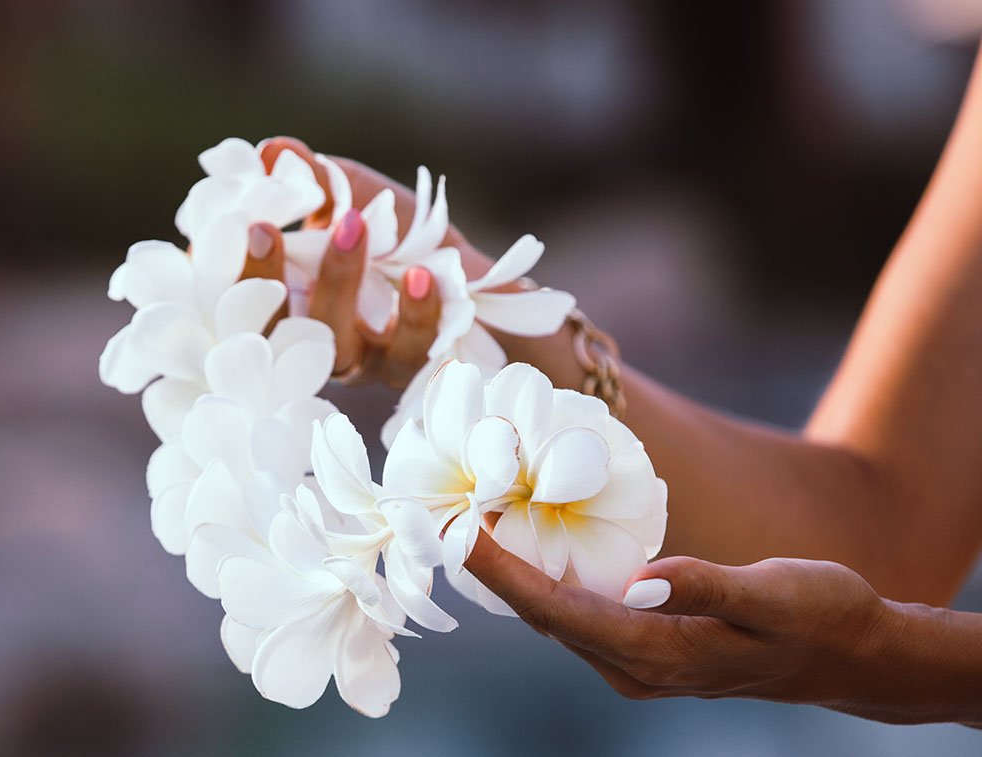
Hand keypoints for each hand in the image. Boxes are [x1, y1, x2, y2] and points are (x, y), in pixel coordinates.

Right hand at [237, 137, 490, 388]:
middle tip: (262, 227)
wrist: (475, 284)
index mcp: (291, 301)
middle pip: (273, 328)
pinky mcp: (413, 368)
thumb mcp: (357, 200)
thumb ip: (314, 179)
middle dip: (262, 278)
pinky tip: (423, 275)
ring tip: (352, 225)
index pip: (241, 295)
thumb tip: (273, 150)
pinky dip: (416, 312)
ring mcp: (365, 360)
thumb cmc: (403, 240)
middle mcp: (317, 339)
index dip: (226, 267)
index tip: (231, 222)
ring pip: (337, 345)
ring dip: (338, 284)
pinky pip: (411, 351)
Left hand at [463, 530, 939, 723]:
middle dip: (492, 572)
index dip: (503, 575)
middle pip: (543, 618)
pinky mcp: (646, 650)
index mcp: (660, 654)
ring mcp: (638, 665)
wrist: (851, 655)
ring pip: (557, 619)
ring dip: (515, 576)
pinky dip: (547, 582)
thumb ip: (705, 586)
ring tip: (475, 524)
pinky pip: (579, 616)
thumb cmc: (820, 615)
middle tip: (448, 516)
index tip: (457, 535)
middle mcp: (636, 668)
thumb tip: (639, 580)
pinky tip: (531, 547)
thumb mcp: (774, 593)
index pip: (558, 613)